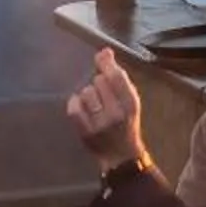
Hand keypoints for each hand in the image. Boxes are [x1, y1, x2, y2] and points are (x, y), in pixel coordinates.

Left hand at [65, 47, 148, 170]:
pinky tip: (81, 106)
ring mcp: (99, 123)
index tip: (102, 54)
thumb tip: (104, 51)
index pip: (117, 76)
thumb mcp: (130, 101)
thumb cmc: (126, 124)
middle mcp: (116, 113)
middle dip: (99, 83)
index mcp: (131, 103)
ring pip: (86, 92)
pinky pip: (74, 107)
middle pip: (99, 81)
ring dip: (88, 95)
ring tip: (94, 104)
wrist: (121, 155)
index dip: (107, 62)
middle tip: (103, 94)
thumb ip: (118, 78)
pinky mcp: (85, 131)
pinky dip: (75, 103)